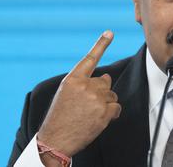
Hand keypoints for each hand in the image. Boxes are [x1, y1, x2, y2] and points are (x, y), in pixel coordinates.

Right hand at [37, 30, 121, 156]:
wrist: (56, 140)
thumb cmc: (60, 117)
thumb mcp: (66, 94)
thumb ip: (84, 83)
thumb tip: (107, 77)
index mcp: (73, 79)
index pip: (90, 58)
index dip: (101, 44)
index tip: (110, 32)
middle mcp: (85, 86)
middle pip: (106, 81)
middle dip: (101, 92)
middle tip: (87, 106)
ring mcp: (95, 98)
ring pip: (112, 95)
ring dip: (105, 104)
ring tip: (90, 115)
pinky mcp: (104, 111)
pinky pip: (116, 107)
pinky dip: (111, 114)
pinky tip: (99, 120)